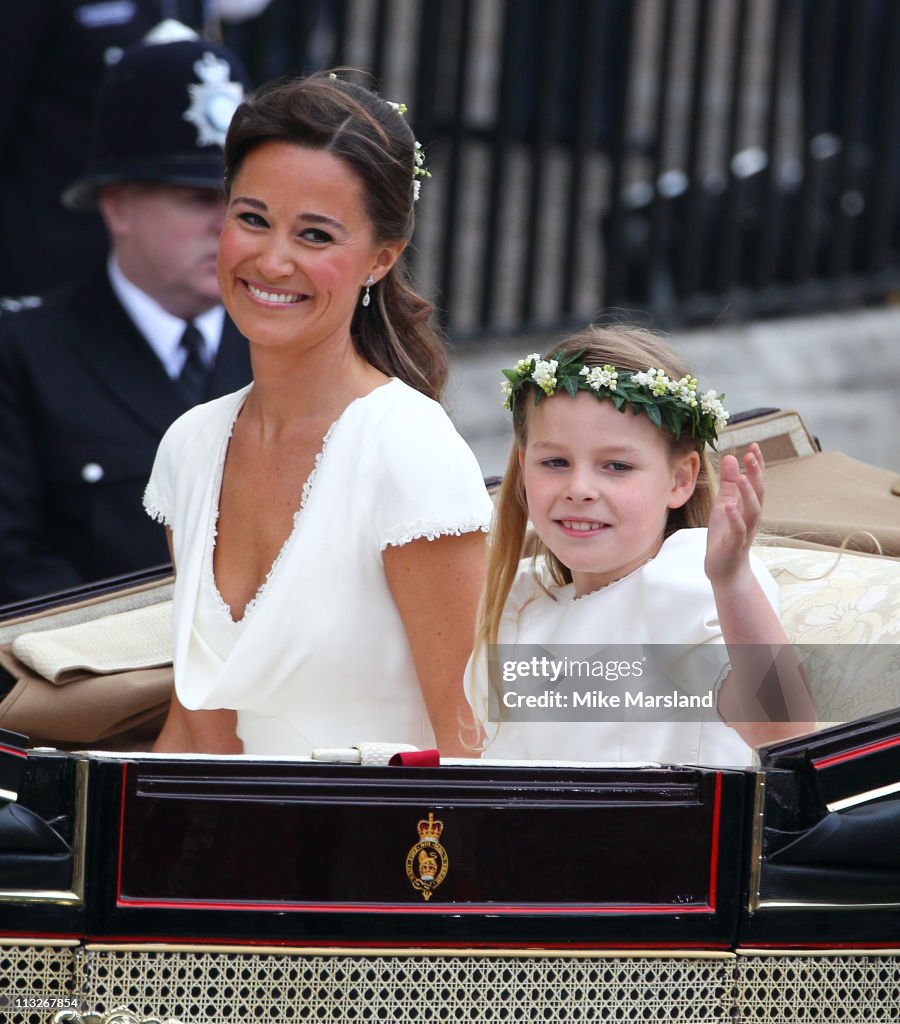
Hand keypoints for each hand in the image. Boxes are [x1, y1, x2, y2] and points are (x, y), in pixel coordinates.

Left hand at [704, 442, 764, 585]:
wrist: (724, 569)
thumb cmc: (725, 536)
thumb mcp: (723, 504)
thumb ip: (727, 483)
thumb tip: (729, 458)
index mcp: (748, 507)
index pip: (756, 482)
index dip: (757, 465)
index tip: (754, 446)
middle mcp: (751, 517)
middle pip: (759, 493)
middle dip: (756, 474)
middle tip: (751, 454)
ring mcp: (744, 531)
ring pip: (752, 510)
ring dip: (748, 494)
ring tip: (743, 477)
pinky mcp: (734, 544)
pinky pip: (738, 530)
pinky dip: (735, 518)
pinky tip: (729, 506)